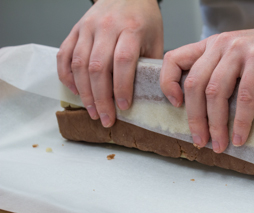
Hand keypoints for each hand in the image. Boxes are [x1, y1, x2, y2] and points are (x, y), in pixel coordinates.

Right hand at [57, 0, 162, 126]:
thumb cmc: (144, 19)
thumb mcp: (156, 39)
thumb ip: (151, 64)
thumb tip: (149, 95)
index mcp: (131, 29)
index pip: (123, 61)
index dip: (122, 87)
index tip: (124, 107)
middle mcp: (106, 27)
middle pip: (98, 67)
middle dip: (101, 98)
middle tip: (105, 118)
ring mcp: (87, 28)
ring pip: (79, 64)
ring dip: (84, 93)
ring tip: (92, 111)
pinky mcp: (75, 29)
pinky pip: (64, 55)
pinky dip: (67, 76)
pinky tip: (76, 91)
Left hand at [160, 22, 253, 152]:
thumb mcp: (239, 58)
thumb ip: (222, 73)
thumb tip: (206, 111)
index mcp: (211, 45)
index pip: (174, 60)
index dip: (168, 84)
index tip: (176, 106)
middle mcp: (221, 45)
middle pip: (195, 85)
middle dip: (195, 119)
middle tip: (200, 141)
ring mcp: (240, 50)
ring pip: (215, 92)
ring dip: (216, 124)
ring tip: (219, 144)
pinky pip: (244, 96)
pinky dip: (241, 121)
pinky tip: (240, 137)